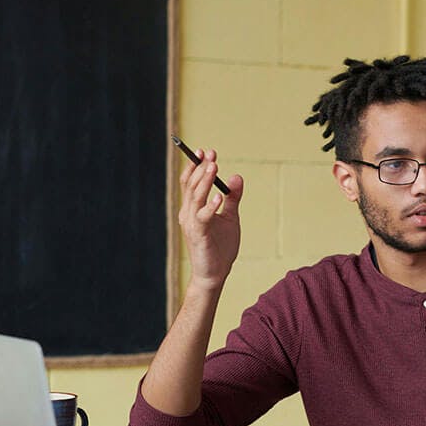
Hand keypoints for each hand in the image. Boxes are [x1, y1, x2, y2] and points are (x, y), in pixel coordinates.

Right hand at [178, 147, 243, 290]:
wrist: (215, 273)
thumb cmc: (220, 247)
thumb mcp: (230, 218)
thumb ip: (233, 198)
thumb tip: (237, 177)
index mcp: (193, 208)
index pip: (191, 182)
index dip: (196, 166)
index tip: (206, 151)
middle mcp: (188, 214)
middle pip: (191, 186)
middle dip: (200, 168)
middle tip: (211, 154)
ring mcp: (192, 224)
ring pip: (195, 198)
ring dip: (204, 181)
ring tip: (213, 167)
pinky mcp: (199, 236)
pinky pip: (203, 218)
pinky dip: (210, 206)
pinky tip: (219, 197)